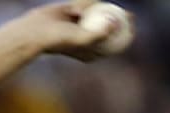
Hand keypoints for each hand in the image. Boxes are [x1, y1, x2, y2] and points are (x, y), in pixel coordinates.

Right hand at [16, 1, 132, 61]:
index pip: (112, 44)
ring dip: (105, 12)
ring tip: (114, 7)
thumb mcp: (82, 39)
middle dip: (121, 22)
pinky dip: (88, 4)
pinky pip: (86, 6)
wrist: (37, 31)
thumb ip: (98, 35)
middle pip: (108, 29)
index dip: (125, 34)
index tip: (132, 26)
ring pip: (98, 17)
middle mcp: (86, 39)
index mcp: (90, 51)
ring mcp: (80, 26)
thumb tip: (114, 26)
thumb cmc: (60, 40)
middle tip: (130, 15)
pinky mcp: (73, 14)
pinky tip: (92, 2)